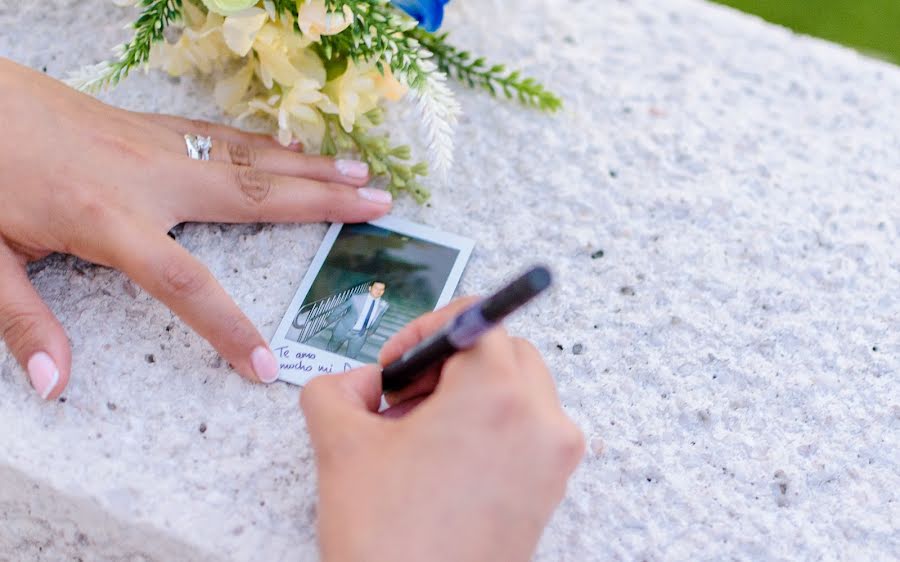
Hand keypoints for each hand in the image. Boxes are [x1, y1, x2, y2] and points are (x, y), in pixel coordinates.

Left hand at [0, 58, 391, 398]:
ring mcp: (155, 146)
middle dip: (323, 204)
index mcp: (109, 221)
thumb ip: (23, 321)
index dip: (229, 328)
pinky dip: (267, 145)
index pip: (186, 285)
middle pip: (254, 197)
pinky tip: (292, 148)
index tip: (264, 365)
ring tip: (361, 174)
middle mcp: (149, 179)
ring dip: (310, 168)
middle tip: (380, 207)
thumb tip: (55, 383)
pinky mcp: (150, 126)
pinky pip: (223, 136)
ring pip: (250, 159)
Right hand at [301, 299, 584, 561]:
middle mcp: (541, 421)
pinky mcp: (549, 492)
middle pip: (503, 353)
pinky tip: (441, 465)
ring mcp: (552, 460)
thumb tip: (360, 382)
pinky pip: (525, 433)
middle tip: (404, 397)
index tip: (397, 366)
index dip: (426, 331)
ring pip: (517, 392)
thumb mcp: (340, 445)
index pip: (478, 320)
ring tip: (417, 437)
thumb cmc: (388, 540)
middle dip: (448, 365)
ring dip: (467, 396)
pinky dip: (488, 430)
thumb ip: (337, 388)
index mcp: (497, 395)